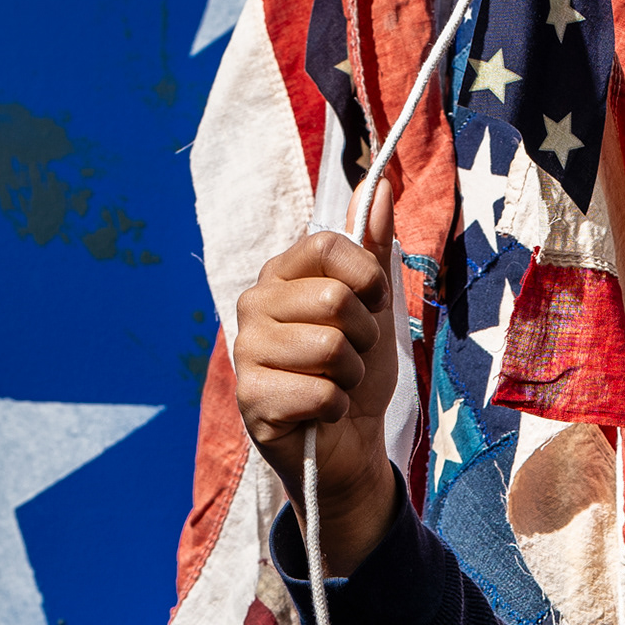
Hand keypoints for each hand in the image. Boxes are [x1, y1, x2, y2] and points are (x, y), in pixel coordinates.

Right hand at [233, 188, 400, 569]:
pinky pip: (320, 393)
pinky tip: (321, 413)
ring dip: (350, 375)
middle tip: (351, 356)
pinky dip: (335, 407)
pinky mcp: (250, 399)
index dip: (367, 278)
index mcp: (282, 274)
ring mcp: (246, 351)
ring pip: (329, 348)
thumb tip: (378, 182)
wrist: (349, 442)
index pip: (328, 244)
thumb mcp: (375, 304)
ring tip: (336, 383)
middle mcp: (254, 304)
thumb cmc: (357, 369)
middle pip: (334, 299)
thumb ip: (373, 245)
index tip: (374, 304)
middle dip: (363, 336)